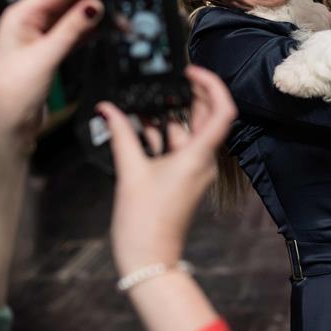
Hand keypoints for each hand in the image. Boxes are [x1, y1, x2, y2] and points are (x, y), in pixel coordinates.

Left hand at [0, 0, 126, 145]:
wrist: (2, 127)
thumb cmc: (9, 94)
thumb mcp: (44, 57)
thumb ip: (71, 30)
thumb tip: (94, 5)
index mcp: (21, 15)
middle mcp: (29, 22)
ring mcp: (38, 37)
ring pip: (71, 15)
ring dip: (94, 12)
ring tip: (119, 7)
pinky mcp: (46, 53)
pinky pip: (72, 33)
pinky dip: (89, 30)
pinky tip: (104, 29)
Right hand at [103, 66, 236, 275]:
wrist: (149, 259)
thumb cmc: (145, 222)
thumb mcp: (130, 171)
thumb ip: (121, 134)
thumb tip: (108, 109)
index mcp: (198, 156)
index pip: (222, 111)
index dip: (212, 85)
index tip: (191, 72)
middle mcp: (202, 160)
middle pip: (205, 117)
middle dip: (187, 96)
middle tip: (166, 79)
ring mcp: (194, 170)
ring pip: (188, 132)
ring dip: (169, 116)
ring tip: (144, 102)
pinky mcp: (184, 178)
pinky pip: (179, 147)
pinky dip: (163, 135)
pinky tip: (140, 127)